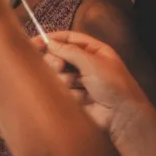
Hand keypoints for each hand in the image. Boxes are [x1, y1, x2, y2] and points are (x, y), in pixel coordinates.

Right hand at [34, 29, 152, 134]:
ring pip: (58, 74)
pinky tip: (82, 98)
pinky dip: (69, 93)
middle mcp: (86, 64)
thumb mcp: (92, 63)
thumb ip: (69, 51)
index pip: (68, 38)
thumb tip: (50, 42)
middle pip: (59, 55)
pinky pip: (62, 90)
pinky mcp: (75, 96)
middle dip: (56, 61)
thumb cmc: (114, 86)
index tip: (34, 43)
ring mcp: (80, 80)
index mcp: (94, 51)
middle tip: (59, 67)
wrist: (121, 116)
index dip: (51, 39)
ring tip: (76, 85)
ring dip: (64, 79)